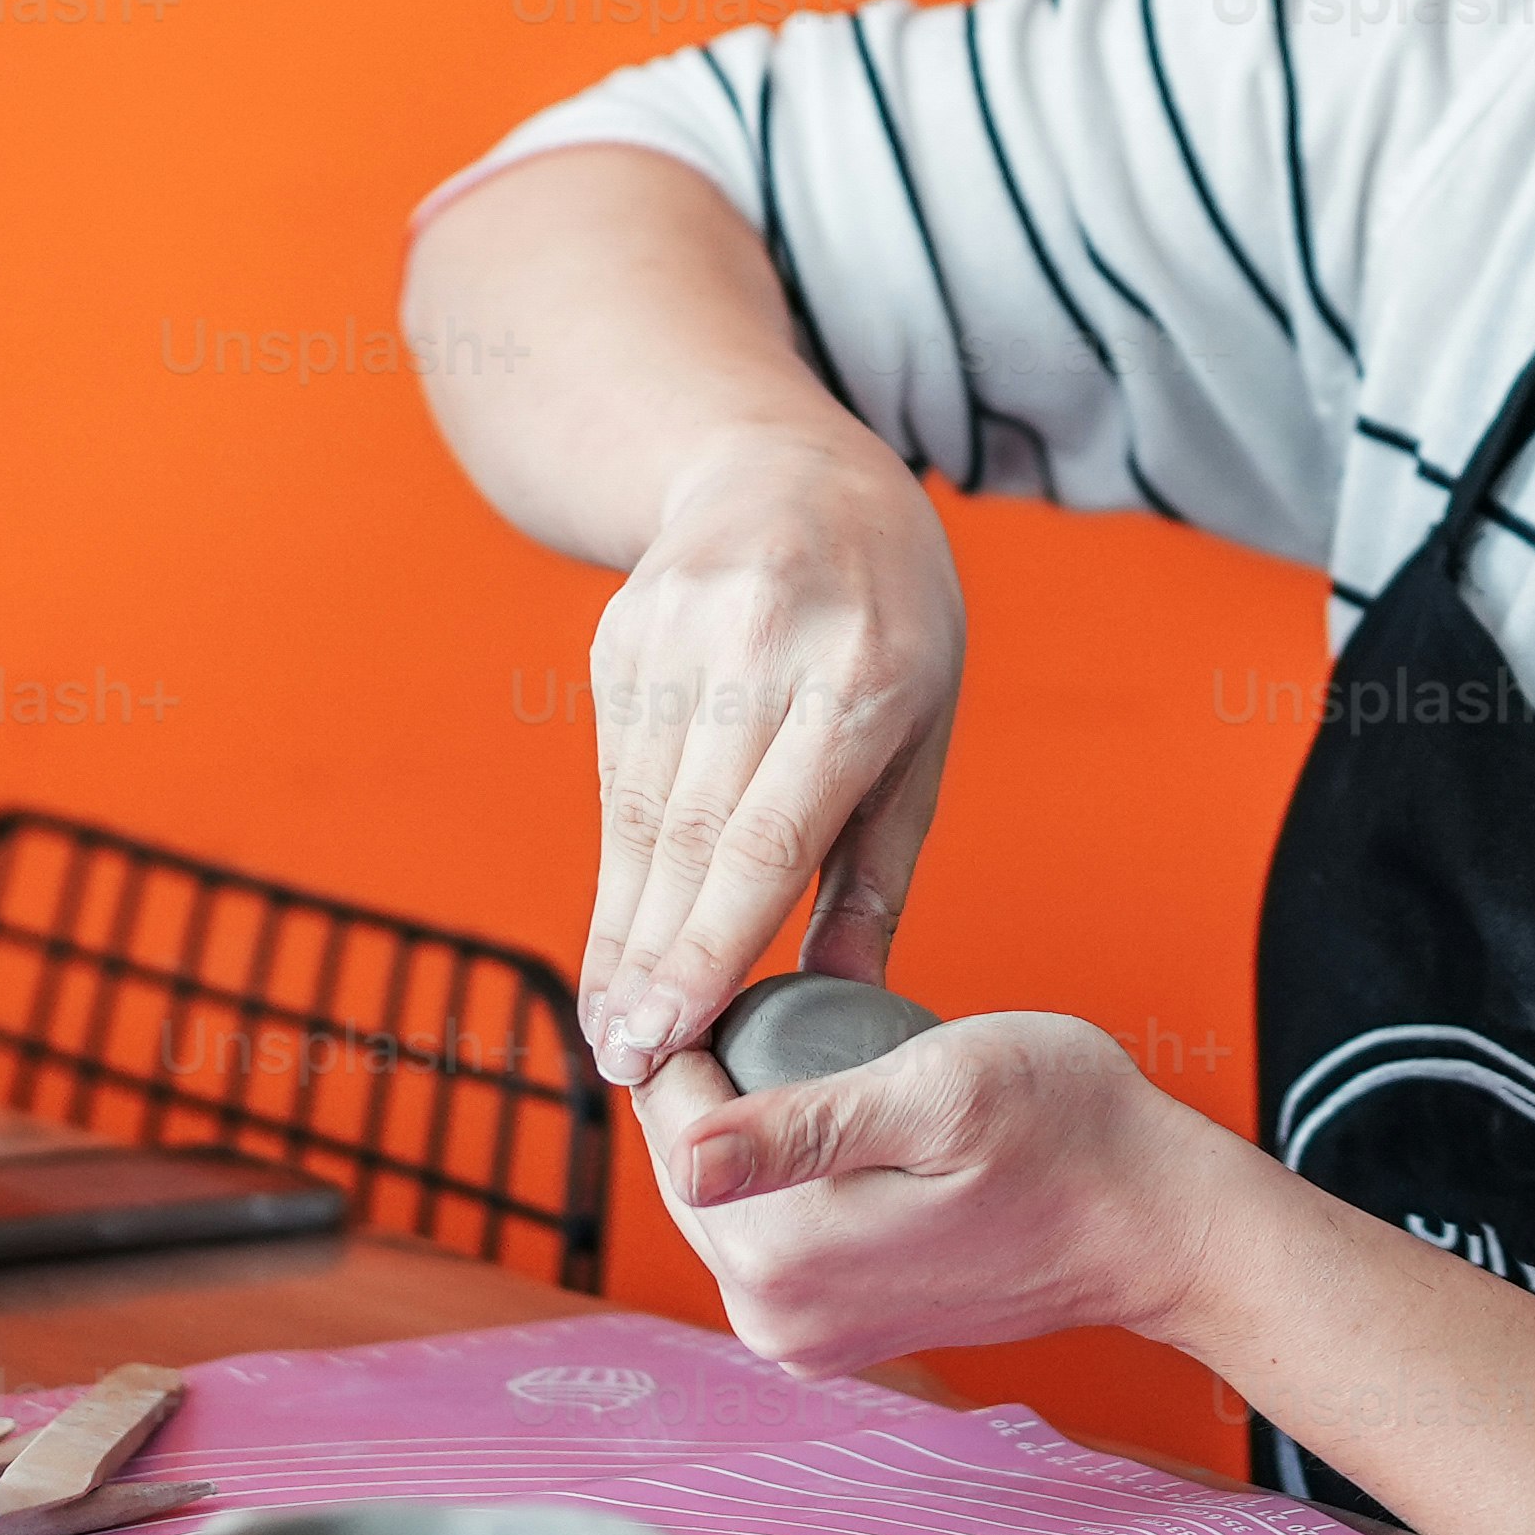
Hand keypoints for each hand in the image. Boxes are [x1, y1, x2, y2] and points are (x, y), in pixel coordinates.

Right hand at [577, 419, 962, 1081]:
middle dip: (649, 966)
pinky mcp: (621, 636)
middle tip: (627, 1066)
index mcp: (859, 681)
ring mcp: (678, 635)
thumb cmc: (886, 620)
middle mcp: (759, 651)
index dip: (707, 949)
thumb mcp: (921, 730)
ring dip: (620, 929)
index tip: (665, 1039)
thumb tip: (846, 999)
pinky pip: (613, 773)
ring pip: (636, 815)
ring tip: (612, 1025)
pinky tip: (616, 932)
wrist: (788, 468)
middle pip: (687, 839)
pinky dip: (614, 862)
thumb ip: (878, 869)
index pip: (765, 841)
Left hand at [635, 1017, 1229, 1378]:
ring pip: (720, 1194)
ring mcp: (802, 1335)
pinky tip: (832, 1117)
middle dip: (715, 1071)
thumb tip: (688, 1154)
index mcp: (782, 1257)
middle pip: (683, 1161)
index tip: (735, 959)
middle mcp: (774, 1317)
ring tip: (807, 1042)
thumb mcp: (941, 1091)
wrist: (1156, 1225)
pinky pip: (765, 1230)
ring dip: (745, 1116)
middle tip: (777, 987)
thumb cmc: (1073, 1135)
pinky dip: (782, 1170)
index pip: (667, 1113)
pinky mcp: (832, 1333)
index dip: (692, 1020)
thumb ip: (804, 1125)